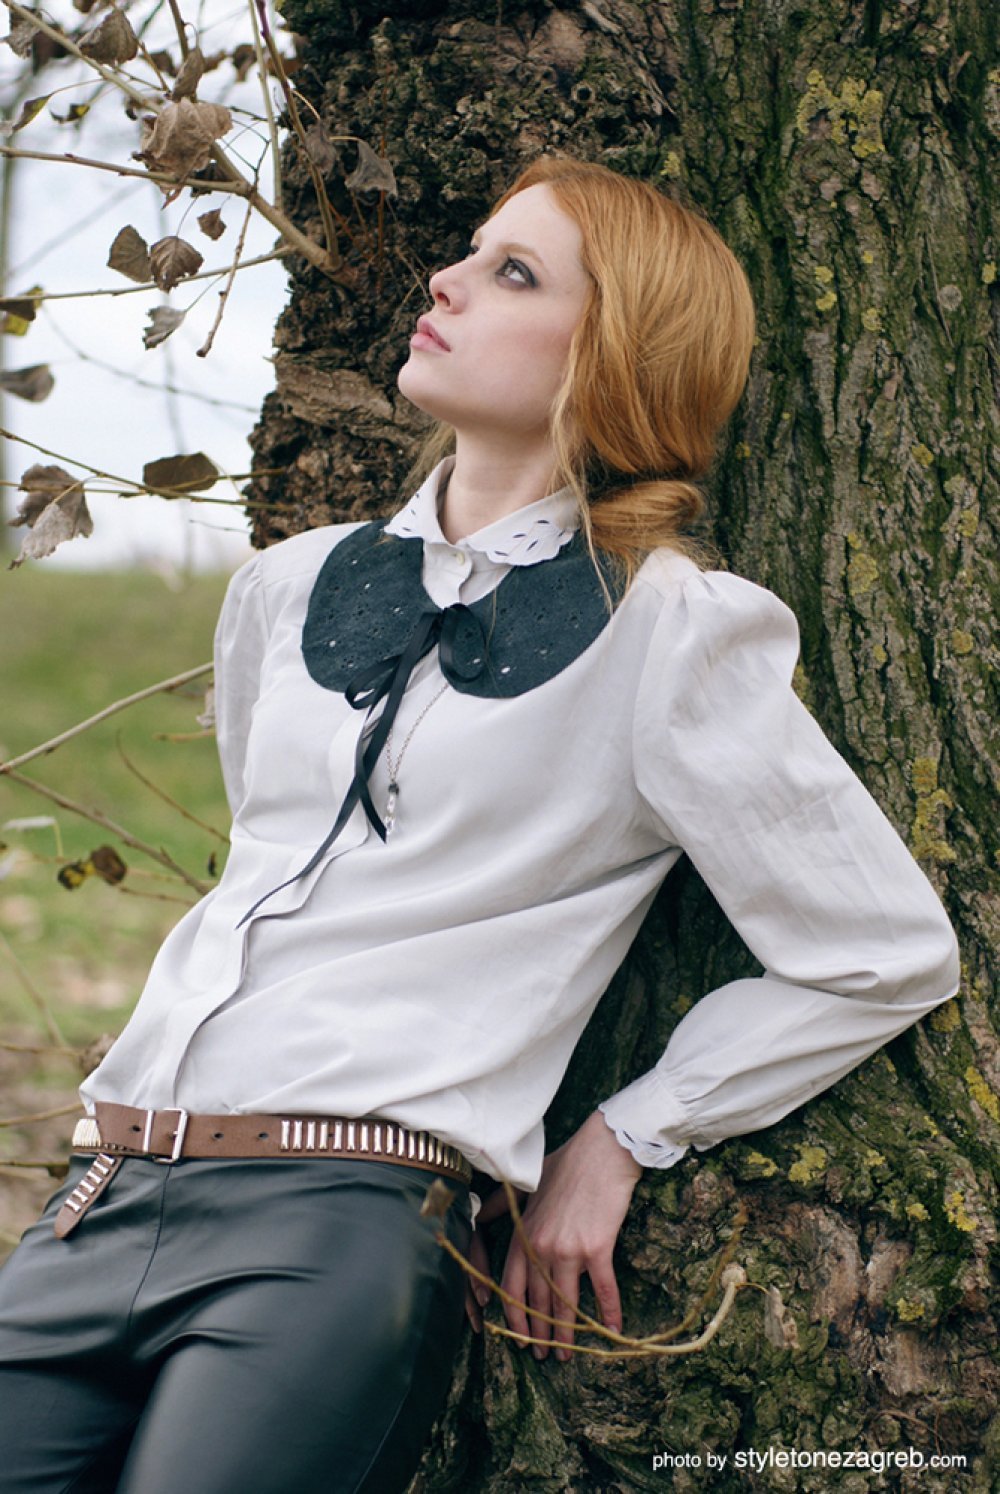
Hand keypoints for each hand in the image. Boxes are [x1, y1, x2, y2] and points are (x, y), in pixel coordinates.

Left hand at [495, 1111, 641, 1361]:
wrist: (602, 1153)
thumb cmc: (566, 1165)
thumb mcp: (527, 1184)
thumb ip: (501, 1204)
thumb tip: (477, 1214)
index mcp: (524, 1234)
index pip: (511, 1286)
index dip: (514, 1316)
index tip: (520, 1337)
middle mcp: (541, 1246)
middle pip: (537, 1301)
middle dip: (540, 1334)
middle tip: (544, 1356)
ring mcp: (569, 1249)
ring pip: (565, 1303)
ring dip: (567, 1334)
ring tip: (569, 1354)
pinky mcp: (597, 1248)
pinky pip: (603, 1290)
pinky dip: (608, 1314)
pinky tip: (613, 1331)